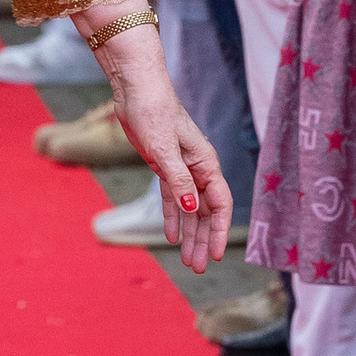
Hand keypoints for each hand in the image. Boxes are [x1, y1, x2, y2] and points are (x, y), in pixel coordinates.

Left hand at [94, 23, 231, 268]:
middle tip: (199, 267)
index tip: (215, 254)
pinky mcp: (163, 165)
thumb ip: (179, 179)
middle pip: (205, 211)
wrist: (135, 88)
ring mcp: (181, 168)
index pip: (219, 203)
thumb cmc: (153, 111)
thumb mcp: (164, 148)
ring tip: (187, 260)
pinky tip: (170, 235)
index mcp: (205, 162)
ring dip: (189, 233)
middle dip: (203, 240)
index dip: (218, 230)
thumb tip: (193, 208)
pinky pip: (172, 197)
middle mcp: (198, 168)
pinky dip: (172, 216)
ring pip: (190, 208)